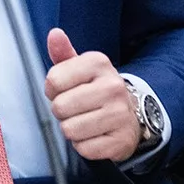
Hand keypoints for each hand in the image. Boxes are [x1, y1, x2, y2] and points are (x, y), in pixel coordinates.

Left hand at [44, 28, 138, 161]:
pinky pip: (84, 148)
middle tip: (77, 108)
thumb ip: (63, 53)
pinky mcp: (122, 140)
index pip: (53, 80)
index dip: (53, 89)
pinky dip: (84, 145)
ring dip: (72, 129)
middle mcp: (113, 87)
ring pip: (70, 129)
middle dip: (62, 111)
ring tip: (86, 121)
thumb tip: (55, 34)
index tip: (65, 90)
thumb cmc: (96, 89)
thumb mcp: (80, 68)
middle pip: (60, 107)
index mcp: (98, 64)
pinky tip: (95, 135)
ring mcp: (120, 114)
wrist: (131, 113)